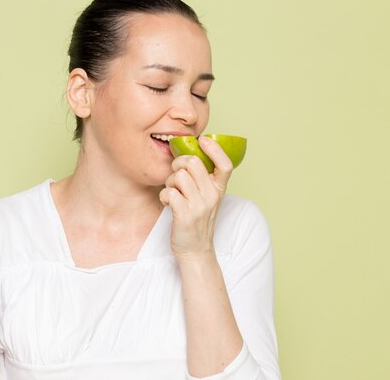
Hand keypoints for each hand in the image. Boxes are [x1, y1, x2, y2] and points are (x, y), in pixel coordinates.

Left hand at [159, 135, 233, 259]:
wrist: (195, 250)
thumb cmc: (197, 220)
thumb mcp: (207, 199)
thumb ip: (203, 179)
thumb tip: (188, 156)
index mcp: (219, 190)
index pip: (225, 164)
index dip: (214, 149)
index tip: (203, 140)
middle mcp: (212, 196)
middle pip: (193, 163)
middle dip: (178, 164)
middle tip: (175, 174)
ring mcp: (199, 206)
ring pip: (178, 176)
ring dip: (169, 182)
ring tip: (172, 192)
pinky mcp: (185, 215)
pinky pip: (169, 192)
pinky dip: (164, 195)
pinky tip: (167, 202)